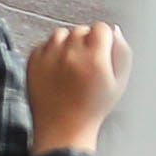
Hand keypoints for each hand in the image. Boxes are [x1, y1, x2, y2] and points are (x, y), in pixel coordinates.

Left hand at [25, 22, 126, 155]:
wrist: (63, 127)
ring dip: (67, 43)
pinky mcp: (33, 62)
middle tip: (88, 62)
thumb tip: (115, 30)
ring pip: (60, 33)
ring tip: (71, 63)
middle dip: (86, 41)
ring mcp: (49, 57)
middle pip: (81, 30)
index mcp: (95, 57)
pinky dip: (51, 51)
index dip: (105, 39)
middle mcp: (70, 53)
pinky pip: (43, 44)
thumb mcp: (120, 82)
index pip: (101, 28)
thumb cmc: (94, 107)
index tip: (103, 51)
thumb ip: (122, 52)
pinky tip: (58, 68)